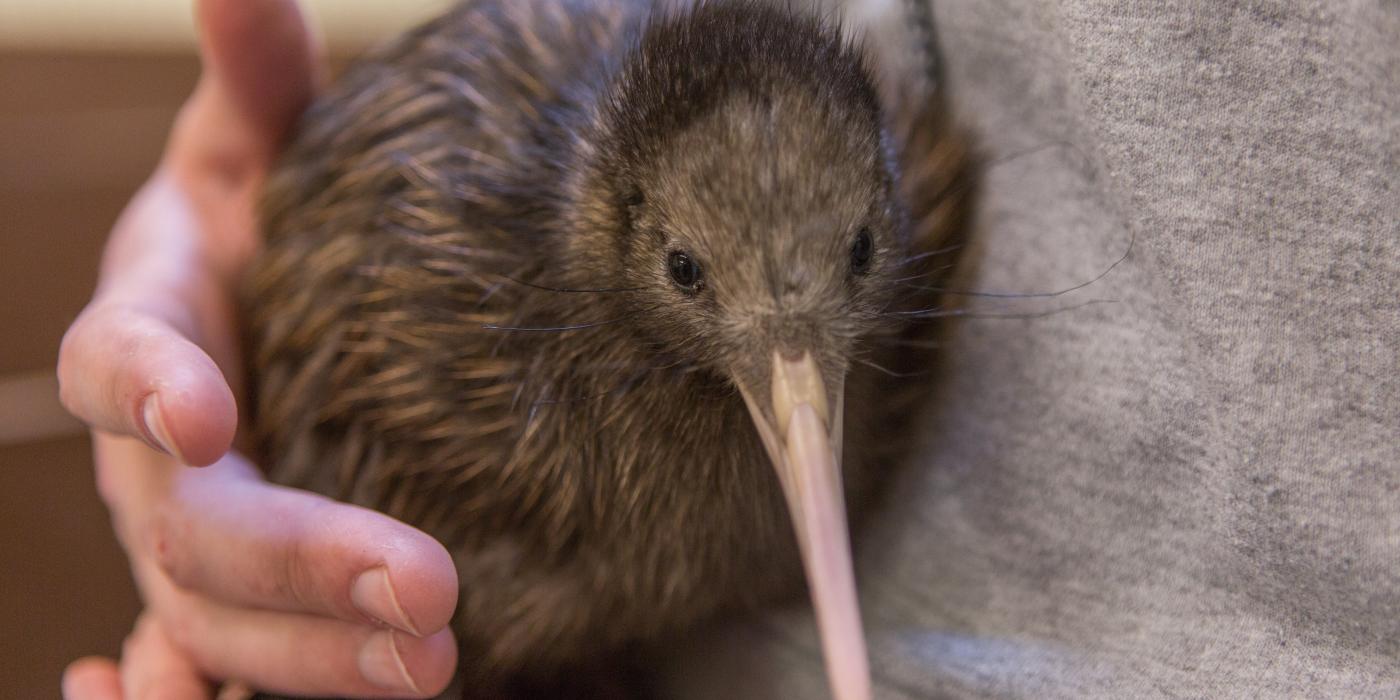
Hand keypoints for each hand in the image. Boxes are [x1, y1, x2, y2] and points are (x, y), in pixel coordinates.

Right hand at [56, 1, 457, 695]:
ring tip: (440, 666)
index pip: (122, 360)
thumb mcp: (258, 147)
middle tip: (428, 594)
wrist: (260, 316)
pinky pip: (221, 670)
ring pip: (218, 621)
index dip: (145, 388)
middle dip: (300, 565)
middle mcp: (155, 456)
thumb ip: (256, 77)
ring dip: (315, 657)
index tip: (202, 411)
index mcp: (154, 329)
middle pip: (192, 528)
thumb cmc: (268, 227)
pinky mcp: (233, 598)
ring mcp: (188, 540)